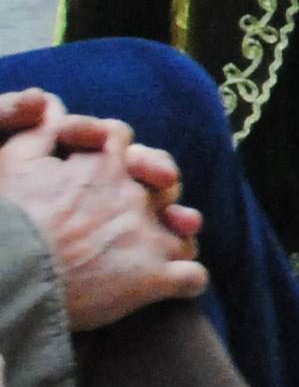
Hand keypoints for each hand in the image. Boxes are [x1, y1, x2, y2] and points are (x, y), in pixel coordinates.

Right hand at [0, 118, 204, 329]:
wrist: (10, 274)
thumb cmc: (9, 219)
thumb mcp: (16, 164)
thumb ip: (39, 130)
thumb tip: (51, 102)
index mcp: (105, 167)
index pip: (125, 141)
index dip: (120, 152)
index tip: (113, 166)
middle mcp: (135, 196)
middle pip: (166, 185)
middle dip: (160, 196)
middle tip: (148, 211)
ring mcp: (149, 237)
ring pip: (183, 233)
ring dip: (177, 241)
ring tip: (167, 252)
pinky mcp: (154, 278)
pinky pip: (192, 276)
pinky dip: (188, 281)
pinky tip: (178, 285)